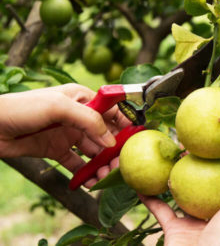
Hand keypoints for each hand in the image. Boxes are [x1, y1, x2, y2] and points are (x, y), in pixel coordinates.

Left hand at [0, 83, 130, 186]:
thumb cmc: (22, 108)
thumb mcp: (59, 106)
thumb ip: (89, 120)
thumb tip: (111, 140)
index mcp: (82, 98)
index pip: (111, 110)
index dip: (125, 124)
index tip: (135, 140)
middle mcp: (78, 116)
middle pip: (105, 134)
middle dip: (115, 150)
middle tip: (120, 166)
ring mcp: (68, 134)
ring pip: (93, 151)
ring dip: (101, 164)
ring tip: (104, 178)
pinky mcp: (57, 150)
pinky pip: (77, 163)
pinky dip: (84, 173)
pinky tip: (89, 182)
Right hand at [139, 163, 219, 245]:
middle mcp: (217, 217)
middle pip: (209, 185)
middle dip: (202, 167)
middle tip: (193, 147)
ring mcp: (195, 224)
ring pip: (184, 195)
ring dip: (176, 177)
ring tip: (170, 158)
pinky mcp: (175, 231)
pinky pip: (160, 210)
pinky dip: (151, 198)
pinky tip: (143, 184)